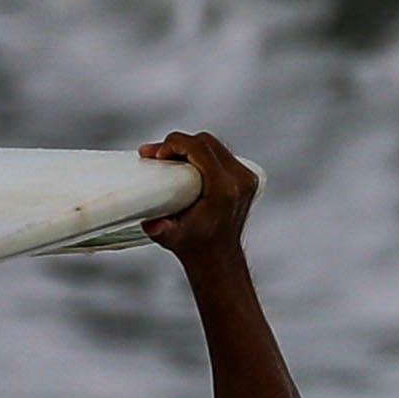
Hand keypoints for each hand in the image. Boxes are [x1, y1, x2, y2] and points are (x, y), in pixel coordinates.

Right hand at [136, 130, 260, 258]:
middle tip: (157, 156)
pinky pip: (222, 154)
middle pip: (206, 142)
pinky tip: (187, 161)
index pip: (199, 149)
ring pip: (214, 145)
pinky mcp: (247, 177)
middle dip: (179, 144)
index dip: (174, 144)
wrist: (216, 256)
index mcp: (224, 189)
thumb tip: (151, 224)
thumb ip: (161, 230)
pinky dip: (203, 153)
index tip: (157, 154)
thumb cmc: (195, 245)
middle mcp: (239, 181)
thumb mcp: (173, 238)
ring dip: (190, 146)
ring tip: (169, 158)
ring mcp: (246, 178)